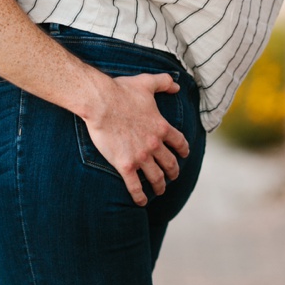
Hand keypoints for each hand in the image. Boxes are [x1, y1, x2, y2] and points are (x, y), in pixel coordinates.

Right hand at [80, 72, 189, 205]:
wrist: (101, 102)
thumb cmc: (121, 90)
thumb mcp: (146, 82)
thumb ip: (164, 82)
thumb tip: (177, 85)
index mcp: (161, 127)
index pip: (179, 143)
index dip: (183, 150)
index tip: (183, 155)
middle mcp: (155, 145)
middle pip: (170, 164)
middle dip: (173, 172)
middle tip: (173, 176)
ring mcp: (141, 157)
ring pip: (156, 177)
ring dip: (160, 186)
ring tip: (160, 190)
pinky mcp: (125, 165)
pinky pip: (135, 186)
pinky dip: (140, 196)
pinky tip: (142, 201)